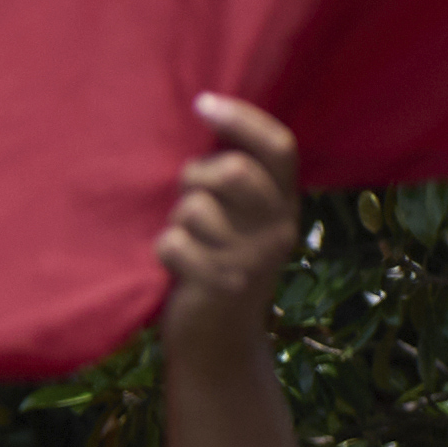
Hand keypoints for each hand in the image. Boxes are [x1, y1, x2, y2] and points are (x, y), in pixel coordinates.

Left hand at [159, 93, 304, 353]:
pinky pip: (172, 243)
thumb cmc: (215, 265)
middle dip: (196, 178)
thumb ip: (235, 182)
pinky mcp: (222, 283)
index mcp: (284, 204)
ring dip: (176, 220)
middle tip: (188, 200)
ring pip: (194, 208)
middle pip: (232, 172)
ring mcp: (253, 257)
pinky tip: (174, 268)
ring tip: (185, 240)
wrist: (219, 343)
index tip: (202, 102)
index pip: (280, 148)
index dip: (242, 120)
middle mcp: (278, 227)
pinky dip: (163, 251)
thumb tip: (203, 116)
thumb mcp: (240, 220)